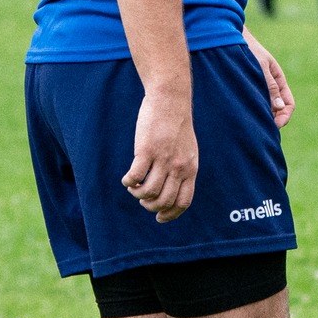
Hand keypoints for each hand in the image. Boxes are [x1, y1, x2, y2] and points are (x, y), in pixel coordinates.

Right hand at [122, 84, 196, 221]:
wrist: (170, 99)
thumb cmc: (176, 124)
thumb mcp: (188, 149)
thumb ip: (183, 168)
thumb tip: (172, 187)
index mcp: (190, 168)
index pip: (183, 202)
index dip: (170, 214)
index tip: (159, 217)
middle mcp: (178, 167)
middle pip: (164, 200)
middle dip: (150, 206)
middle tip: (142, 199)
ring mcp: (162, 159)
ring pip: (148, 192)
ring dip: (138, 194)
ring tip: (133, 187)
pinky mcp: (146, 150)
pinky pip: (136, 176)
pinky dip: (129, 182)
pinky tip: (127, 179)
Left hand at [244, 25, 294, 126]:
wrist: (232, 38)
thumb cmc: (248, 50)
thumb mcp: (260, 67)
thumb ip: (269, 86)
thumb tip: (279, 107)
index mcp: (279, 80)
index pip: (289, 103)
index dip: (285, 116)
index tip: (275, 125)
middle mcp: (272, 85)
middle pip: (279, 109)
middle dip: (274, 120)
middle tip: (262, 129)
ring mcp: (260, 86)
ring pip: (267, 107)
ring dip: (263, 115)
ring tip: (252, 122)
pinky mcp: (249, 87)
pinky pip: (255, 102)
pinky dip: (254, 109)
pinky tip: (244, 113)